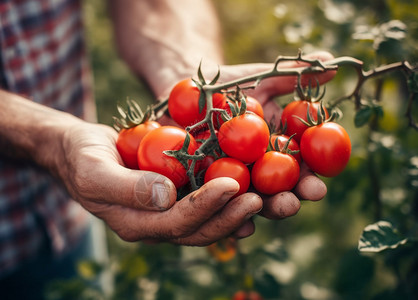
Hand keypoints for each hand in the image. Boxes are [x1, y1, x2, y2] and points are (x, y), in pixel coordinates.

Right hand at [55, 121, 261, 244]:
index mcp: (136, 224)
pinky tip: (248, 188)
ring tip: (263, 200)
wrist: (78, 150)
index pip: (176, 222)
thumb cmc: (82, 158)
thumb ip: (127, 188)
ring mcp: (166, 210)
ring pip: (206, 220)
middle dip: (229, 217)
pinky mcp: (174, 193)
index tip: (230, 185)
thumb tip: (167, 197)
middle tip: (258, 200)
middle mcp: (156, 223)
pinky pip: (203, 199)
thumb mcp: (95, 171)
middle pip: (199, 229)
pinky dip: (226, 197)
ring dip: (235, 212)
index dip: (205, 207)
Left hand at [157, 51, 334, 219]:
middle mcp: (255, 172)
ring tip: (257, 212)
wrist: (185, 88)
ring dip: (252, 211)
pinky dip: (216, 211)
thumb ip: (295, 76)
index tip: (318, 187)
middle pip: (274, 194)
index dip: (309, 181)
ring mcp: (226, 181)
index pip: (298, 172)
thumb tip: (332, 62)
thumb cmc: (229, 84)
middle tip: (291, 204)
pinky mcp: (199, 184)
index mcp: (276, 152)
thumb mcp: (262, 78)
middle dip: (285, 202)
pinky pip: (208, 202)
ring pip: (243, 203)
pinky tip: (220, 221)